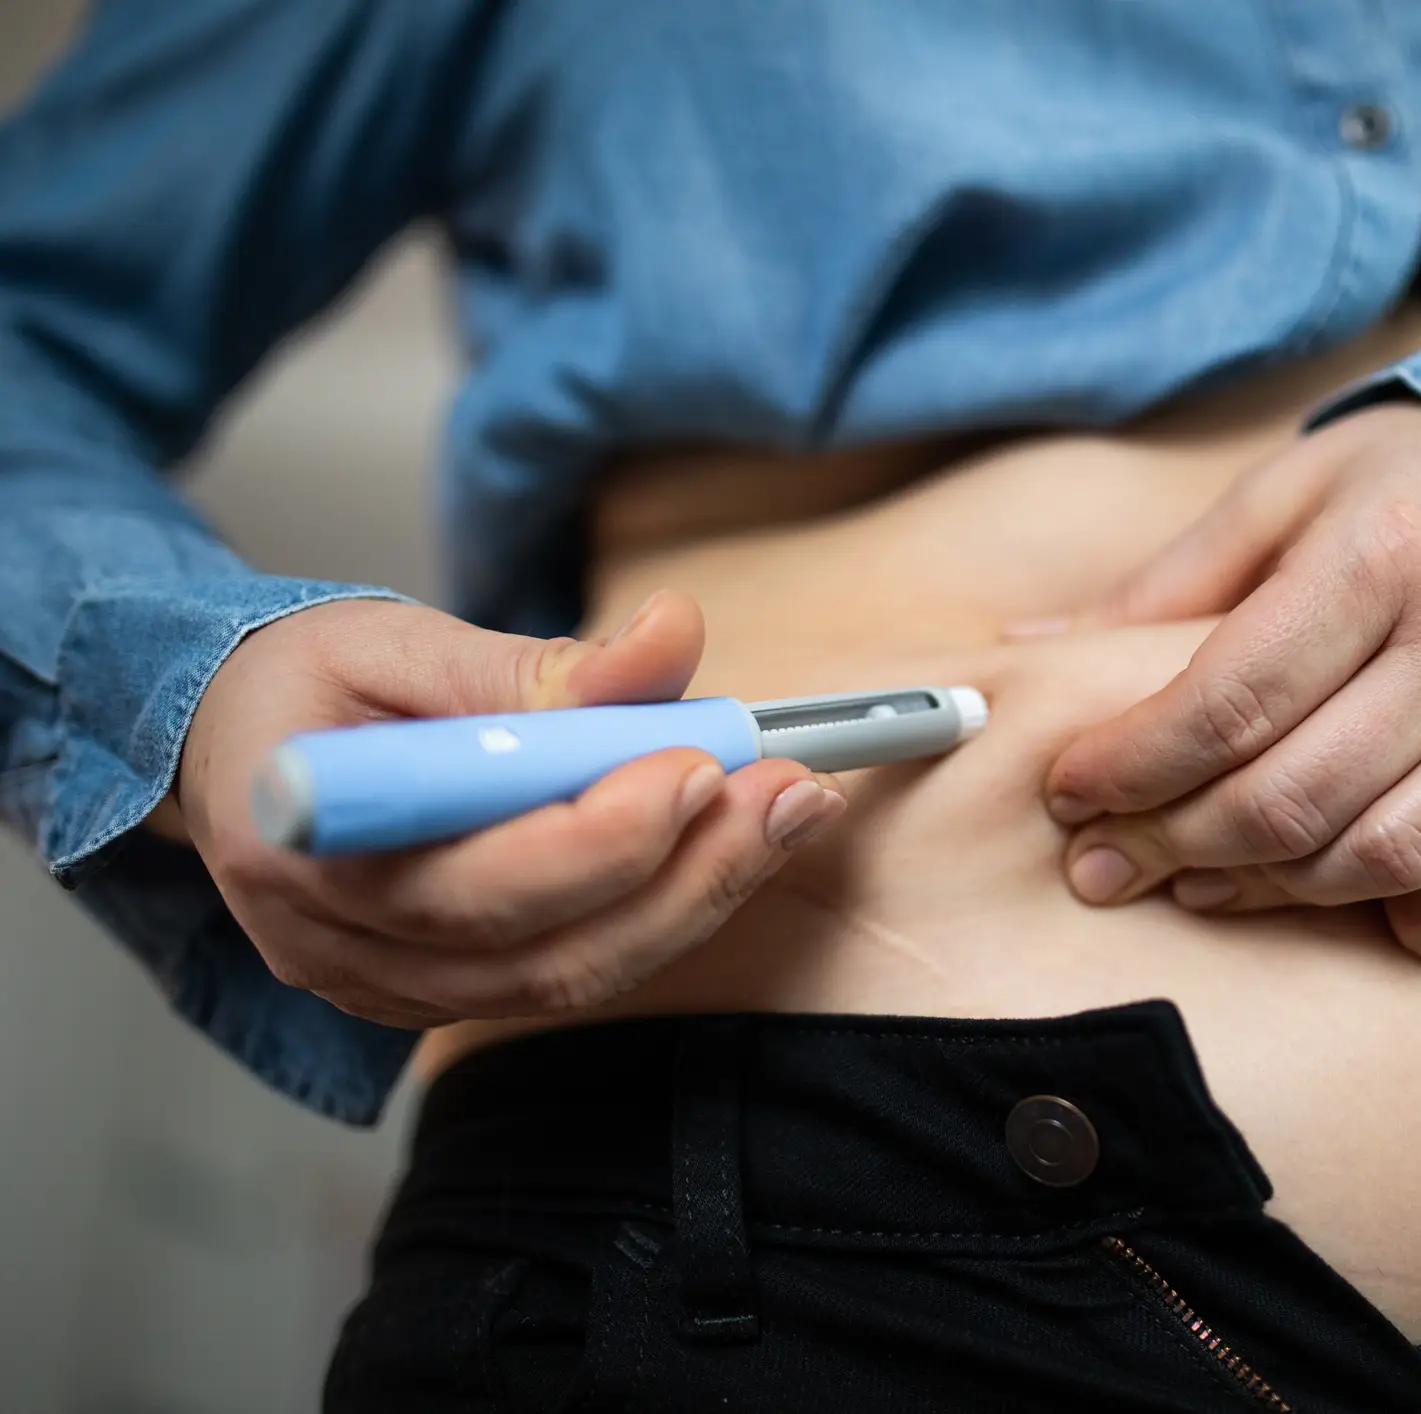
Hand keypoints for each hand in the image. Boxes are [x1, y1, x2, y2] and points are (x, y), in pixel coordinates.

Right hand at [171, 589, 844, 1026]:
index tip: (702, 763)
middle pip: (542, 953)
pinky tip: (731, 845)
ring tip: (787, 811)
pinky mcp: (443, 993)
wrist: (235, 746)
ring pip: (572, 978)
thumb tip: (674, 637)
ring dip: (701, 896)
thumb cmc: (303, 685)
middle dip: (690, 871)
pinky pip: (572, 973)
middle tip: (787, 790)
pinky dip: (665, 912)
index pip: (471, 882)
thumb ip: (535, 662)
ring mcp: (390, 988)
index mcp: (300, 845)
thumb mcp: (397, 639)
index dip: (599, 837)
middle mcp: (337, 946)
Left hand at [1039, 401, 1420, 961]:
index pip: (1231, 698)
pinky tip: (1361, 900)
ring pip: (1386, 858)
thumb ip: (1169, 582)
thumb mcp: (1289, 492)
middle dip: (1172, 843)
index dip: (1132, 763)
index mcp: (1387, 552)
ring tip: (1200, 878)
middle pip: (1294, 794)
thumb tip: (1032, 655)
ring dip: (1272, 891)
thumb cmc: (1415, 489)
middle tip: (1104, 863)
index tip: (1068, 790)